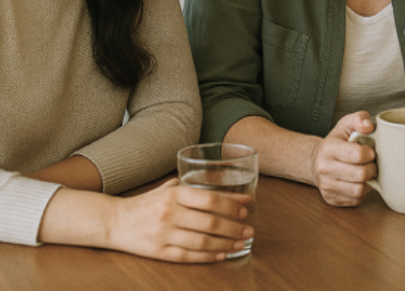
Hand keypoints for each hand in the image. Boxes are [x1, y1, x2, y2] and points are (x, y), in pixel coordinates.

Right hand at [108, 179, 253, 261]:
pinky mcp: (158, 252)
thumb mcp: (169, 189)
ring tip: (240, 244)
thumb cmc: (147, 203)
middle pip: (210, 223)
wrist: (114, 221)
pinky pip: (188, 256)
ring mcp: (164, 234)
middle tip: (249, 230)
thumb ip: (195, 189)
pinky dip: (207, 256)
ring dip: (225, 244)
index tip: (246, 210)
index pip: (210, 199)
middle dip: (234, 228)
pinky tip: (221, 255)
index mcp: (175, 193)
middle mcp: (170, 213)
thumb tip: (229, 193)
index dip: (231, 205)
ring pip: (202, 242)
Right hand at [309, 112, 376, 206]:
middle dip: (372, 168)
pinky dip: (362, 192)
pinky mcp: (331, 199)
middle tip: (371, 163)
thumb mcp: (345, 124)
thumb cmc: (336, 142)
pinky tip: (359, 182)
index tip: (370, 151)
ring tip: (366, 172)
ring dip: (368, 182)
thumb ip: (359, 118)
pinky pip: (355, 200)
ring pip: (359, 190)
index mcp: (328, 148)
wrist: (316, 161)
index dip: (369, 153)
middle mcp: (324, 169)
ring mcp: (326, 186)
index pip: (357, 154)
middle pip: (360, 174)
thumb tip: (369, 126)